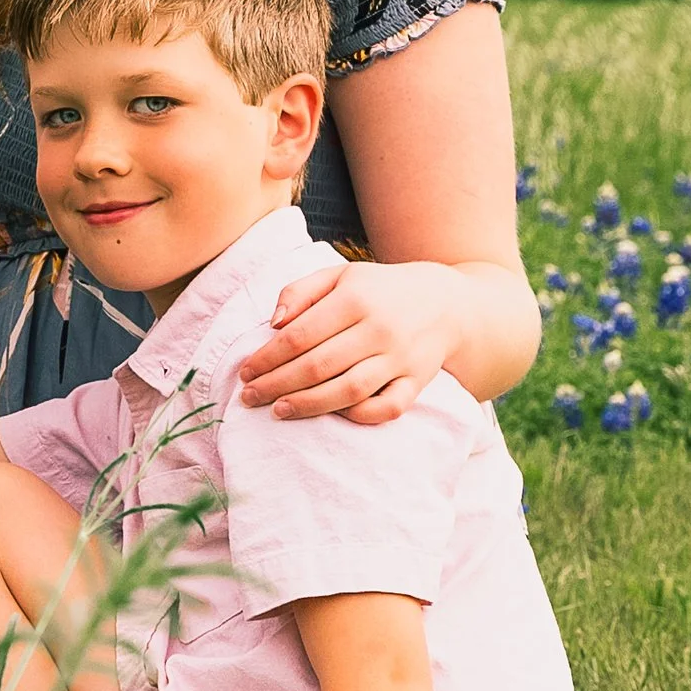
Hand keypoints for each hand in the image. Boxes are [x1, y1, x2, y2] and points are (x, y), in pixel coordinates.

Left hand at [236, 257, 458, 425]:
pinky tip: (333, 414)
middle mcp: (379, 329)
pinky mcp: (418, 381)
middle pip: (319, 365)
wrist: (445, 301)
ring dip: (309, 404)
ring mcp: (401, 358)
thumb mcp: (340, 275)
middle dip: (278, 384)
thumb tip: (272, 323)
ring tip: (278, 411)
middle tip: (250, 398)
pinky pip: (388, 408)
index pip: (299, 335)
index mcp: (355, 298)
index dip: (267, 357)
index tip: (245, 372)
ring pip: (349, 390)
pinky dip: (361, 415)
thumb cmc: (378, 290)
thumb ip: (300, 291)